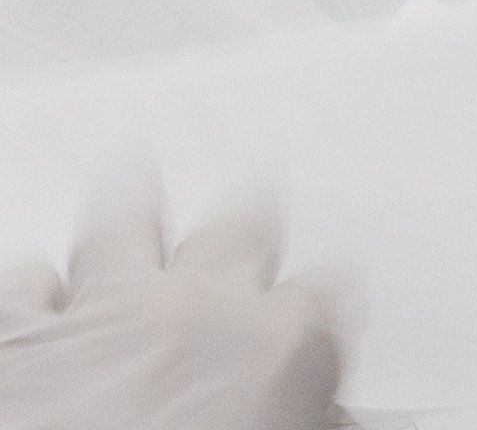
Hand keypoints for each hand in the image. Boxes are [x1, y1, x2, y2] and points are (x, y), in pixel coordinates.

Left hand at [0, 192, 341, 429]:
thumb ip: (309, 418)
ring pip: (121, 225)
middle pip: (239, 227)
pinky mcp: (14, 333)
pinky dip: (32, 285)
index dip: (326, 293)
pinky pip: (20, 279)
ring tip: (134, 184)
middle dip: (245, 217)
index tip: (322, 296)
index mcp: (282, 350)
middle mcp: (199, 310)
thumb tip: (331, 414)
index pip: (332, 288)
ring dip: (130, 212)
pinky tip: (38, 285)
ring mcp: (101, 312)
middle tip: (249, 203)